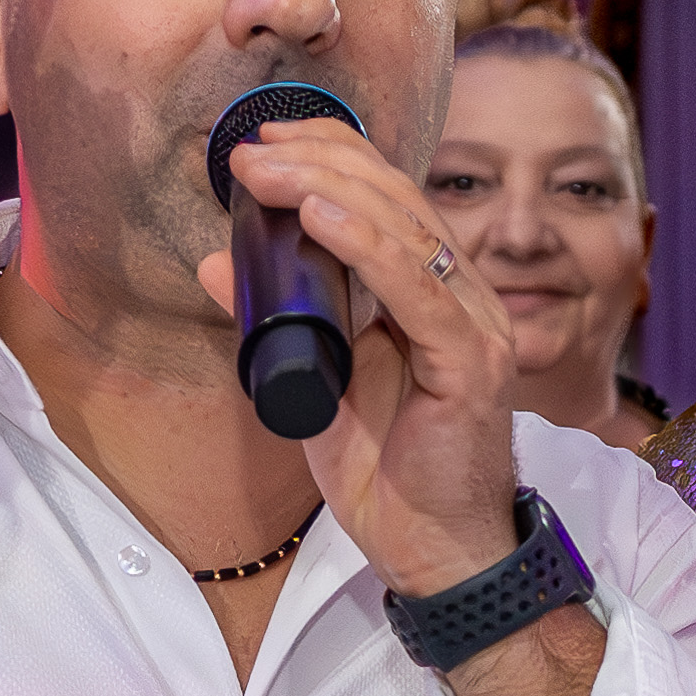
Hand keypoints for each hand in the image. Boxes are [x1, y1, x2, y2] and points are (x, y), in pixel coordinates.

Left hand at [220, 115, 537, 593]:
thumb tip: (218, 262)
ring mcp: (477, 329)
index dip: (331, 156)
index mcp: (436, 293)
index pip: (390, 199)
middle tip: (250, 150)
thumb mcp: (318, 382)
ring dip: (329, 188)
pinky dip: (366, 246)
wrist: (438, 553)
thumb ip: (277, 321)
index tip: (265, 142)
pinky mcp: (473, 366)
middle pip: (397, 199)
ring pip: (406, 230)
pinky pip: (418, 290)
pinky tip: (319, 217)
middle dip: (320, 160)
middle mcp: (466, 299)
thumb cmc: (392, 475)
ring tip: (268, 169)